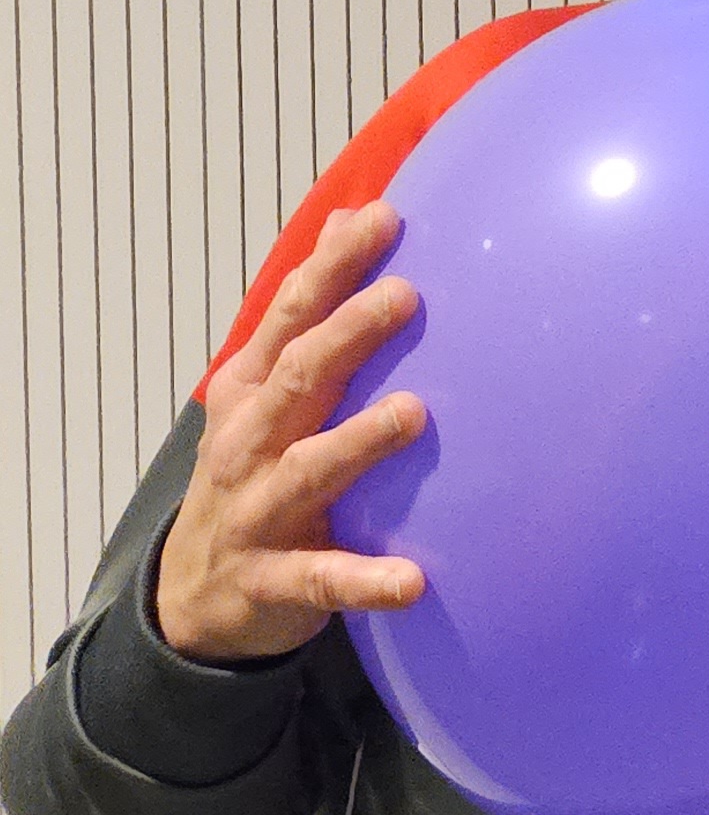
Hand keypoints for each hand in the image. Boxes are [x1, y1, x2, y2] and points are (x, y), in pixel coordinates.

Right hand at [154, 204, 432, 662]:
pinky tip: (413, 581)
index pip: (288, 320)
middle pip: (296, 380)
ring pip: (307, 471)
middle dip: (344, 336)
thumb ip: (307, 315)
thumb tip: (353, 215)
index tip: (381, 218)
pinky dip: (364, 580)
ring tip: (413, 413)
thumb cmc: (251, 471)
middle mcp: (247, 445)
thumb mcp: (264, 392)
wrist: (189, 599)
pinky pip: (322, 581)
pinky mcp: (274, 581)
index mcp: (249, 394)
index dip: (329, 268)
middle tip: (405, 295)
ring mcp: (257, 513)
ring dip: (357, 442)